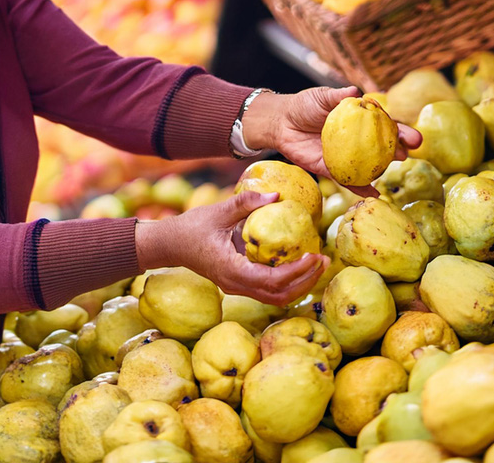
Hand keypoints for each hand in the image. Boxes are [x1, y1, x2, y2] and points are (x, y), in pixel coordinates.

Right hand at [136, 190, 328, 305]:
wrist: (169, 245)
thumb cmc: (191, 227)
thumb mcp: (218, 211)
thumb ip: (246, 203)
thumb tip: (277, 196)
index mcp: (231, 270)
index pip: (271, 281)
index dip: (296, 272)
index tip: (314, 256)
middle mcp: (236, 284)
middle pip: (279, 295)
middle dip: (305, 281)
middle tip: (324, 261)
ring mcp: (237, 287)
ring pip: (275, 297)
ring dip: (298, 284)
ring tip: (317, 265)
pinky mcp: (238, 283)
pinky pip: (268, 290)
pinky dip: (287, 281)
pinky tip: (298, 264)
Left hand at [243, 86, 422, 196]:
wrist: (281, 122)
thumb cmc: (304, 105)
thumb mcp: (322, 97)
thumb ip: (338, 96)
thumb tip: (355, 91)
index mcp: (358, 121)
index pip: (384, 126)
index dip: (400, 131)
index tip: (414, 137)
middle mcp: (356, 140)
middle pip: (382, 146)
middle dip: (399, 149)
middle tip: (410, 152)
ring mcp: (345, 156)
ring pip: (369, 165)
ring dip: (384, 167)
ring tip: (395, 166)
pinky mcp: (330, 168)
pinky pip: (347, 180)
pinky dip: (361, 188)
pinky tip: (374, 193)